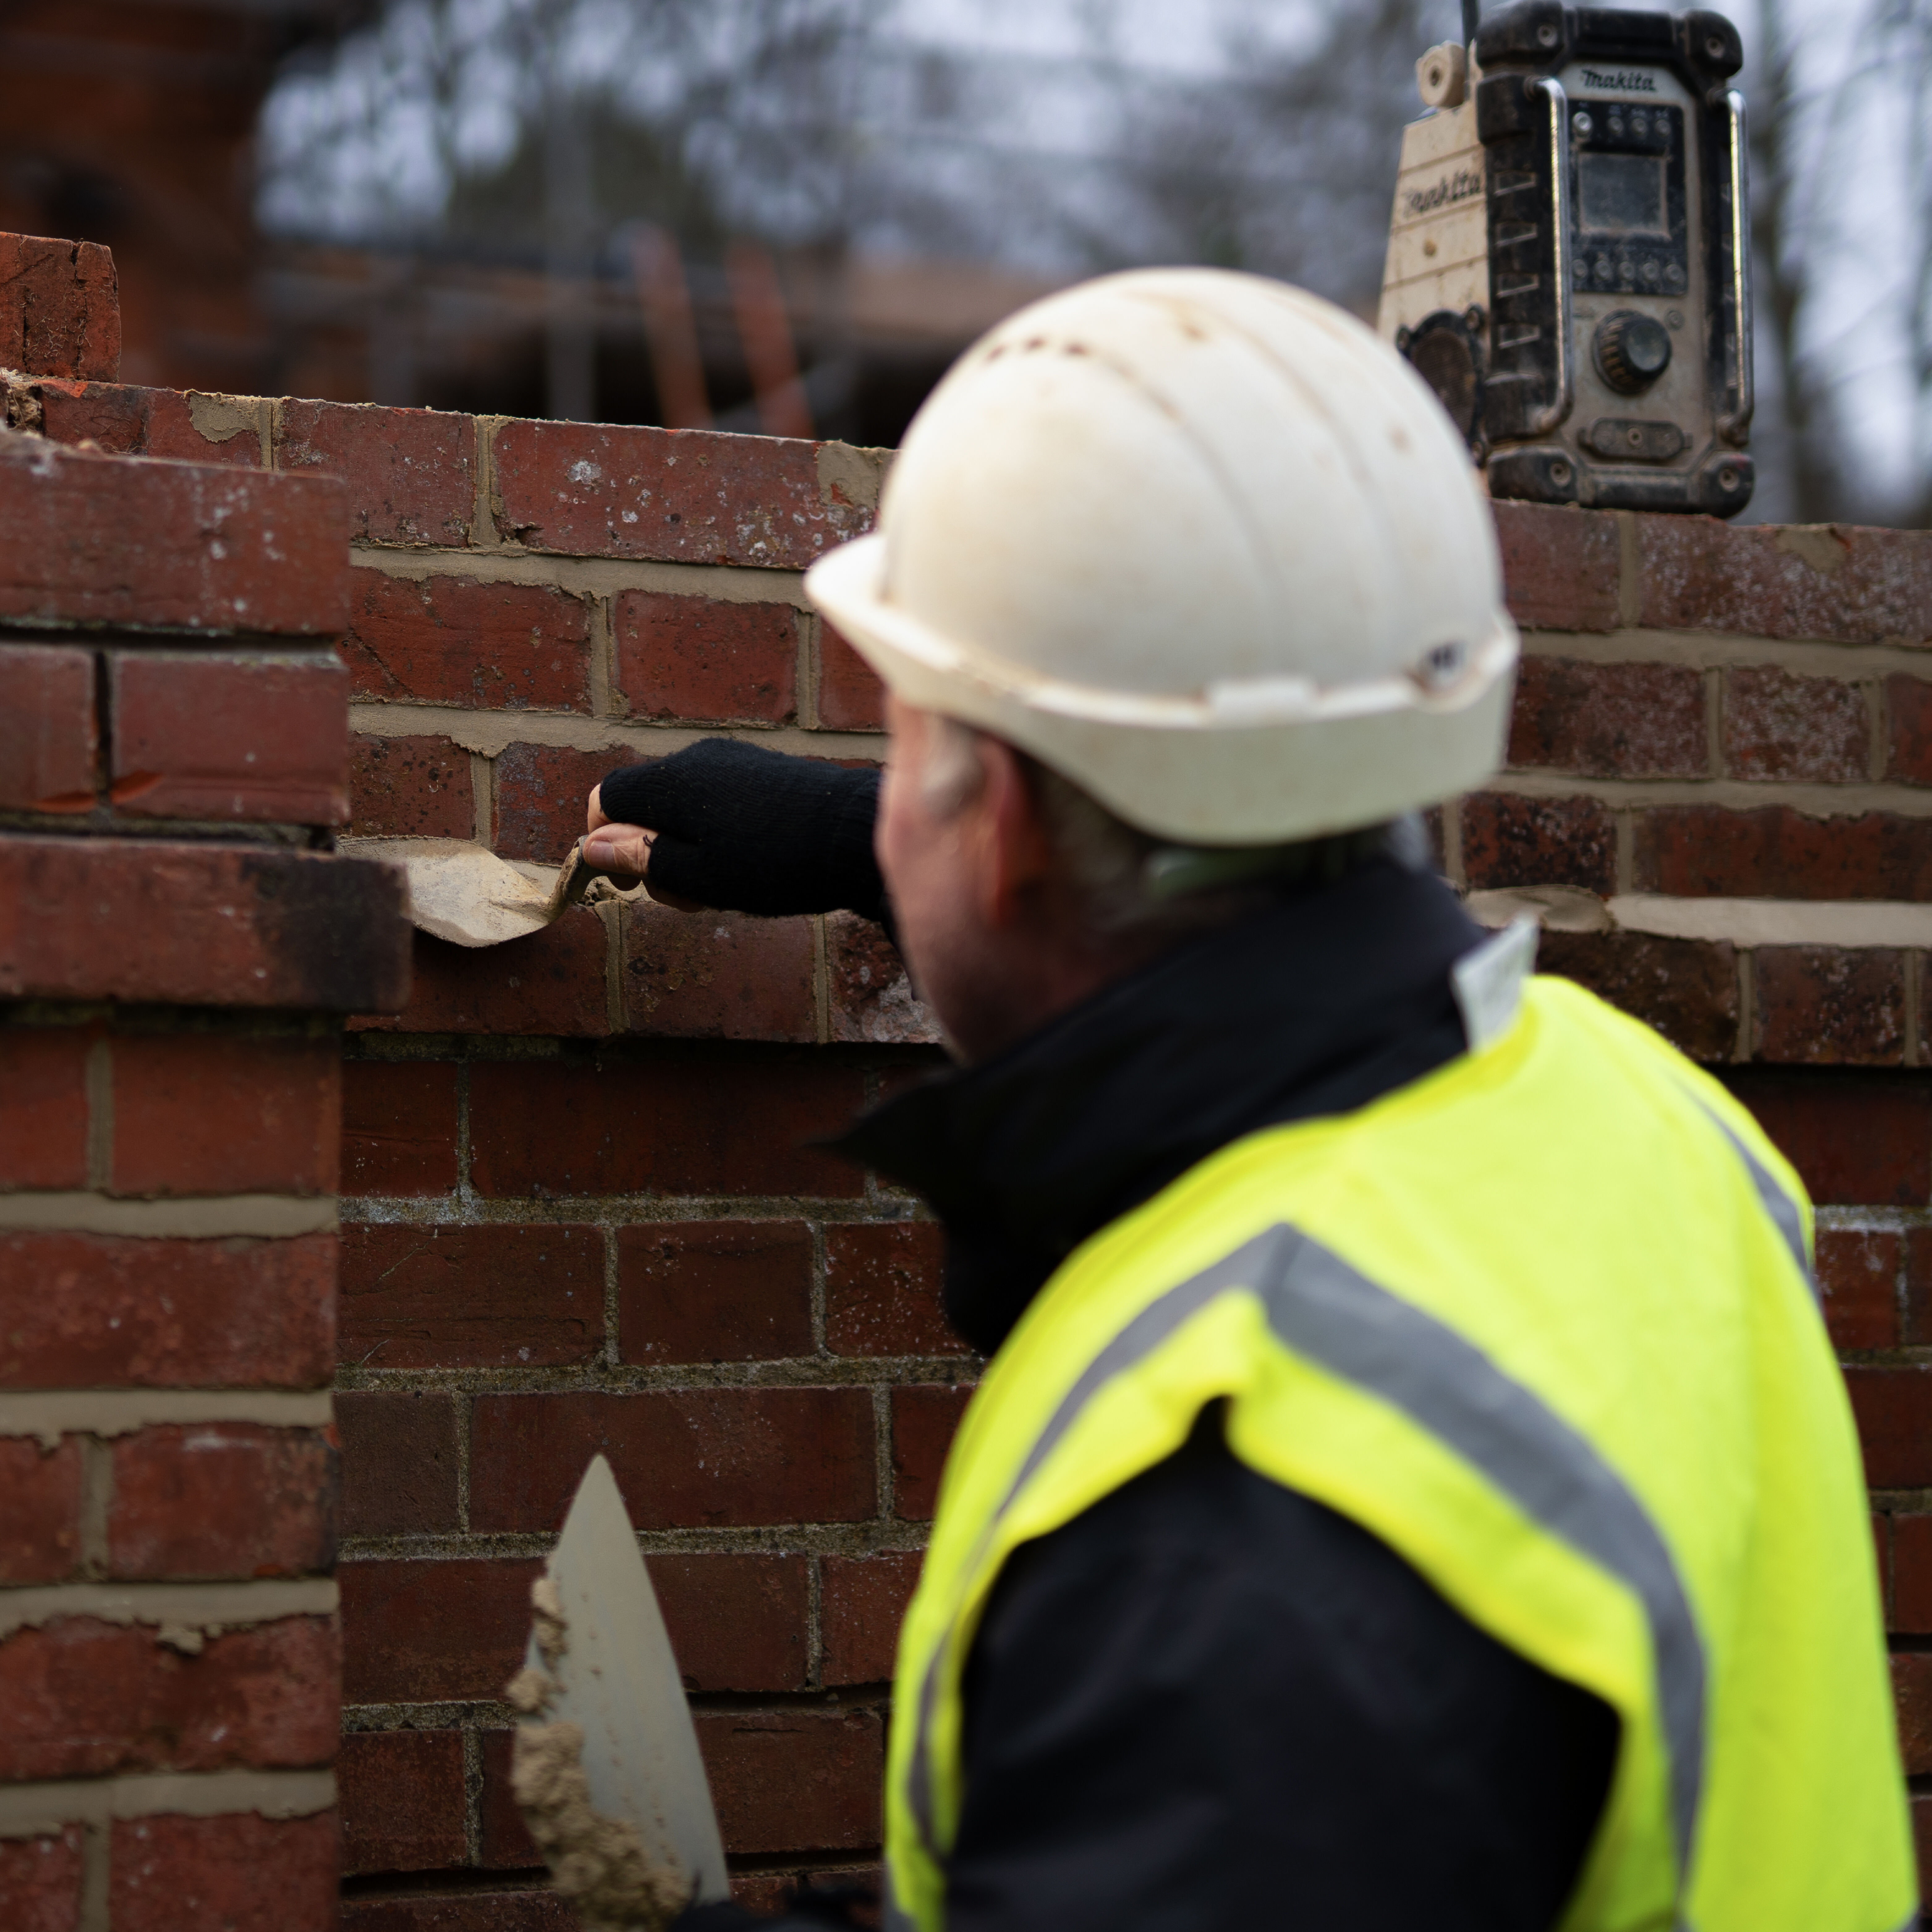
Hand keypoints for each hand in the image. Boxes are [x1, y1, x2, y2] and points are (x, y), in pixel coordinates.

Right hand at [588, 740, 887, 920]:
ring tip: (723, 888)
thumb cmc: (772, 863)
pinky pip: (719, 803)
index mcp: (670, 781)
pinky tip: (750, 867)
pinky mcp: (762, 773)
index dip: (604, 840)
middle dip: (654, 854)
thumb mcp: (696, 874)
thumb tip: (592, 846)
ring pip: (685, 808)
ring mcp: (732, 762)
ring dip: (689, 852)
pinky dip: (718, 837)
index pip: (607, 797)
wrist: (854, 838)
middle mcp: (696, 760)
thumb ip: (641, 857)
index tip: (628, 881)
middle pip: (647, 805)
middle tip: (688, 897)